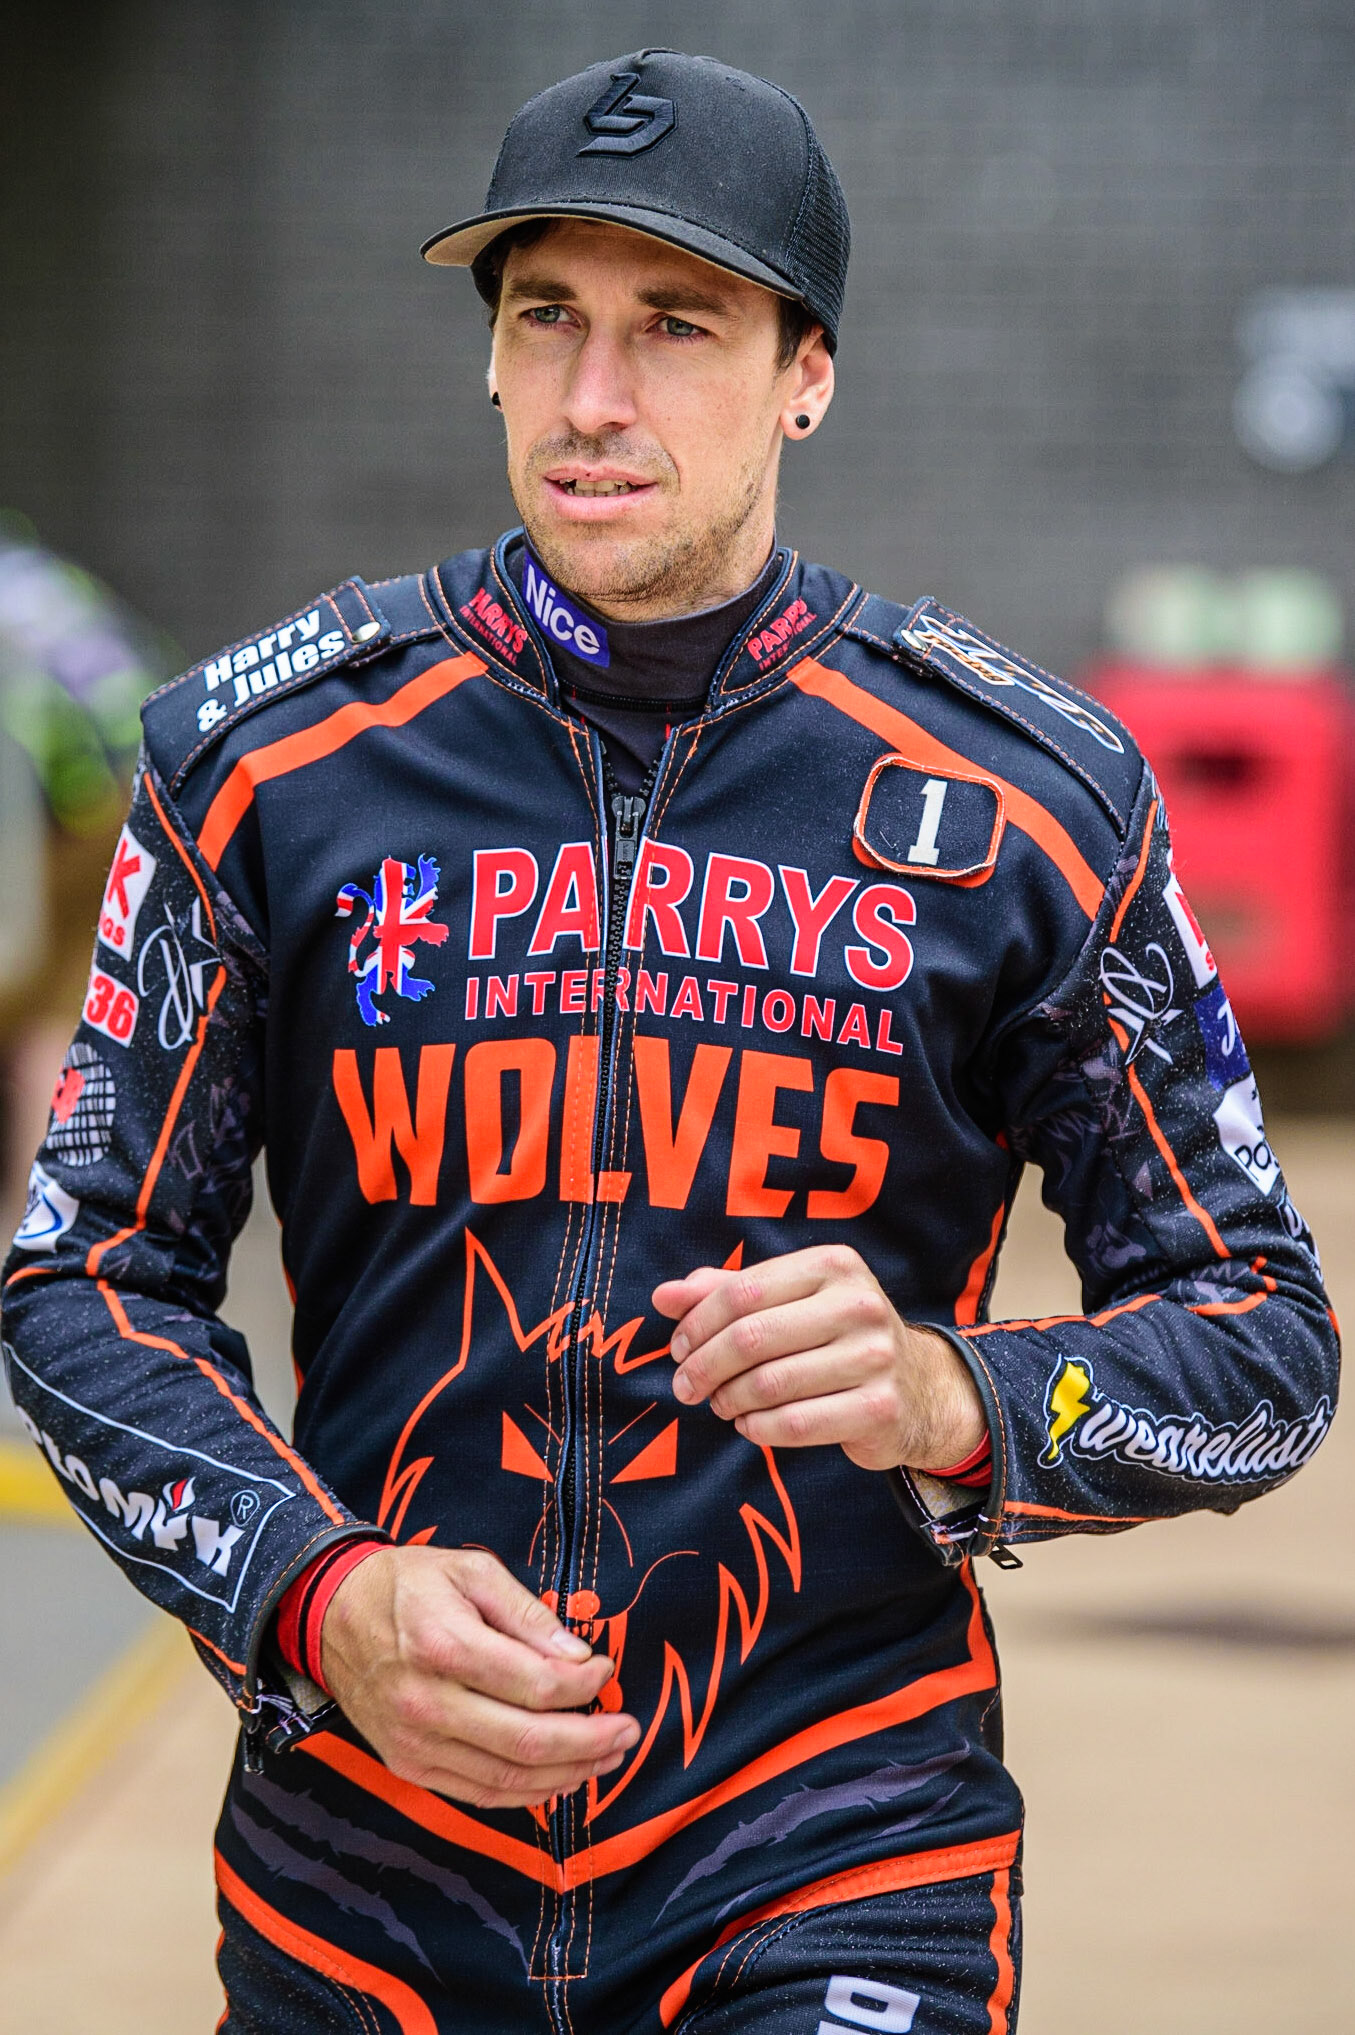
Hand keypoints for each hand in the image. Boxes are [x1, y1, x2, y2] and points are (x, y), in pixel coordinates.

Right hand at [320, 1546, 639, 1808]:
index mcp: (443, 1646)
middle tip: (628, 1729)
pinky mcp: (409, 1765)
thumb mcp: (471, 1571)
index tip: (605, 1669)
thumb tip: (579, 1656)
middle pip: (527, 1741)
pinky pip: (480, 1793)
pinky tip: (561, 1778)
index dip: (583, 1685)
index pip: (534, 1685)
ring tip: (608, 1755)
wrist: (331, 1616)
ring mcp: (414, 1743)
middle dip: (591, 1740)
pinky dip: (528, 1792)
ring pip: (508, 1778)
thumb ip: (527, 1614)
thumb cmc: (408, 1586)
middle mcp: (426, 1703)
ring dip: (569, 1773)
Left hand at [653, 1245, 985, 1473]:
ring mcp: (875, 1356)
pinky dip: (759, 1429)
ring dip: (729, 1401)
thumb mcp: (788, 1300)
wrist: (918, 1388)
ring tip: (721, 1405)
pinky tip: (751, 1425)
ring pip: (770, 1384)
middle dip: (705, 1367)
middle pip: (751, 1338)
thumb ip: (726, 1292)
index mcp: (833, 1264)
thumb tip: (664, 1296)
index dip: (698, 1323)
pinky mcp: (881, 1407)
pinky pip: (797, 1424)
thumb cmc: (835, 1336)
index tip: (679, 1350)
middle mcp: (859, 1304)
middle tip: (686, 1386)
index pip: (742, 1291)